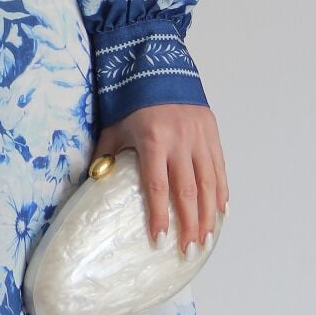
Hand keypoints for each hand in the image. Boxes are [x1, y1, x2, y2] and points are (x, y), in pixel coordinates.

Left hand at [91, 103, 228, 254]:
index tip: (160, 240)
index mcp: (153, 140)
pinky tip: (221, 212)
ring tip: (205, 238)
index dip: (159, 215)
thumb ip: (106, 156)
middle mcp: (180, 140)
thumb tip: (94, 183)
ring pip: (209, 183)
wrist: (157, 65)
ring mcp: (199, 136)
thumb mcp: (113, 127)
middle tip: (189, 249)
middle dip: (189, 224)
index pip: (156, 186)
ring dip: (208, 214)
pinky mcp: (211, 131)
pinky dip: (222, 191)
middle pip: (187, 191)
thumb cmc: (131, 100)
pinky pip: (219, 167)